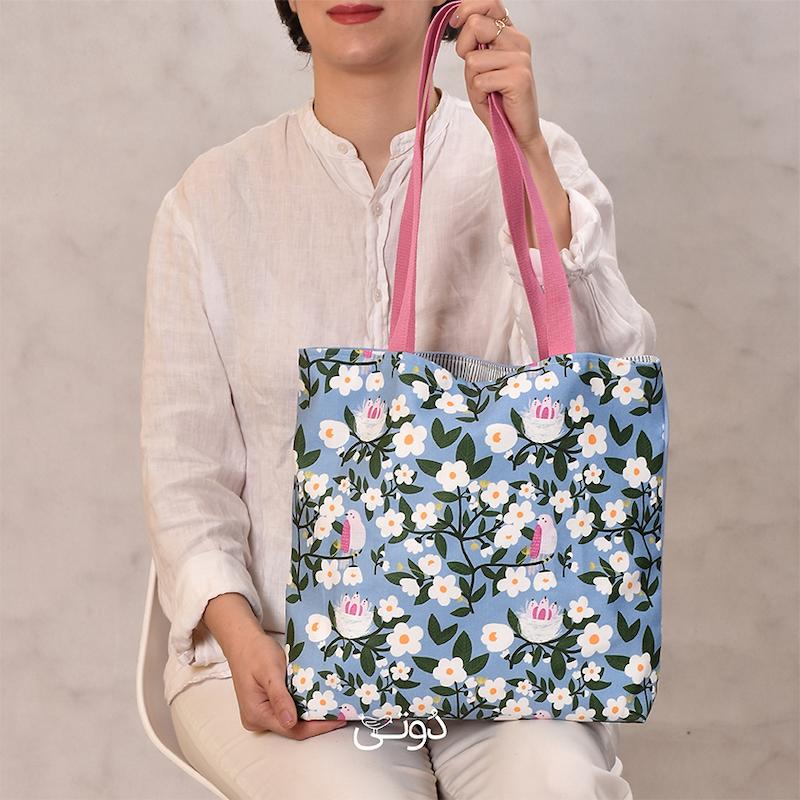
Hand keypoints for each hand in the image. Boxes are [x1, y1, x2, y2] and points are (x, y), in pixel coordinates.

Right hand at [226, 626, 346, 738]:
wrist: (243, 641)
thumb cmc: (255, 652)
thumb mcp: (270, 672)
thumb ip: (280, 698)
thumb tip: (290, 722)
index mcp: (256, 714)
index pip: (292, 729)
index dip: (317, 727)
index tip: (336, 720)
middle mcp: (257, 719)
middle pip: (292, 728)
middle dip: (315, 722)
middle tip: (339, 713)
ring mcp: (259, 714)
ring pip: (290, 721)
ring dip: (309, 714)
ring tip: (331, 707)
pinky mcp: (264, 706)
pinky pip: (286, 711)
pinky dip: (301, 707)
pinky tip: (314, 700)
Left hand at [449, 0, 544, 151]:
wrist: (516, 133)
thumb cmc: (496, 102)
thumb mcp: (479, 68)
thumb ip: (472, 44)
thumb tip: (460, 19)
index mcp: (510, 34)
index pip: (489, 3)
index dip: (466, 9)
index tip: (455, 22)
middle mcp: (518, 40)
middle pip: (474, 25)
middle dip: (463, 50)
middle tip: (476, 74)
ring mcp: (520, 58)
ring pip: (473, 59)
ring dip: (473, 81)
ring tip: (489, 91)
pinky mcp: (519, 77)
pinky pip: (479, 81)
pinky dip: (479, 95)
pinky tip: (494, 100)